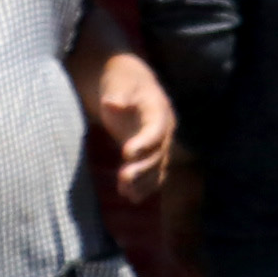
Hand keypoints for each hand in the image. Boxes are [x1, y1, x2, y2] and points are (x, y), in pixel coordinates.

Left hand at [75, 48, 173, 205]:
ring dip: (143, 181)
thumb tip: (113, 104)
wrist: (125, 82)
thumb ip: (117, 93)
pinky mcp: (148, 152)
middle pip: (159, 152)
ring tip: (126, 193)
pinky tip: (131, 196)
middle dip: (143, 167)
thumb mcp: (117, 81)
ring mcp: (157, 142)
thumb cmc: (119, 80)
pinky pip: (152, 171)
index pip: (157, 129)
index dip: (145, 142)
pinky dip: (143, 185)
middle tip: (124, 178)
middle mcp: (164, 128)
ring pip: (157, 166)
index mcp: (159, 109)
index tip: (126, 153)